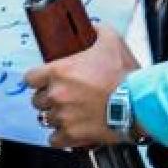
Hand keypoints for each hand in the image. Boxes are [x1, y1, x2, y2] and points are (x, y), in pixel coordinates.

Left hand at [25, 25, 139, 147]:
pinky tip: (70, 130)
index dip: (37, 79)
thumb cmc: (124, 75)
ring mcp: (63, 117)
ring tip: (70, 113)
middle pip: (37, 100)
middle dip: (48, 98)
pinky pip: (54, 139)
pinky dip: (61, 136)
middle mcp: (57, 95)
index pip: (30, 78)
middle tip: (63, 96)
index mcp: (59, 72)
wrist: (137, 103)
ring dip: (56, 116)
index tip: (44, 80)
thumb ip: (97, 31)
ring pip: (46, 119)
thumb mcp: (112, 41)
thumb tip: (93, 28)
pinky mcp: (72, 135)